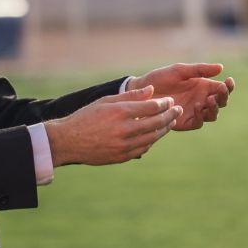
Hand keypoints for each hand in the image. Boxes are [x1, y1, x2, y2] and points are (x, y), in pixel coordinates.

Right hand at [45, 86, 182, 166]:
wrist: (69, 141)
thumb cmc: (87, 117)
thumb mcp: (106, 101)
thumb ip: (130, 96)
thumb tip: (151, 90)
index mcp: (120, 112)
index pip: (151, 107)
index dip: (164, 103)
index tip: (170, 101)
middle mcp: (124, 129)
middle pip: (155, 122)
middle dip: (169, 115)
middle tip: (178, 110)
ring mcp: (124, 145)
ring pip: (152, 137)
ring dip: (164, 129)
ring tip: (170, 122)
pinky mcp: (122, 157)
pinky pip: (143, 149)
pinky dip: (152, 141)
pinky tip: (155, 135)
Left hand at [125, 63, 233, 130]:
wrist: (142, 92)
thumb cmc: (160, 78)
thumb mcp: (179, 70)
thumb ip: (199, 70)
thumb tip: (221, 68)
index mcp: (202, 86)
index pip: (221, 88)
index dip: (228, 86)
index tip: (229, 81)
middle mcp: (201, 100)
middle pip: (221, 102)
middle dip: (223, 97)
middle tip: (220, 91)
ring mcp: (194, 112)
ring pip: (212, 114)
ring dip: (215, 108)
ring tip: (210, 100)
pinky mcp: (186, 122)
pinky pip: (199, 122)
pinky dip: (201, 116)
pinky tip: (197, 107)